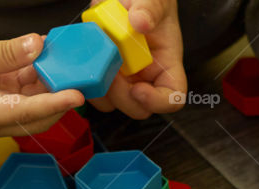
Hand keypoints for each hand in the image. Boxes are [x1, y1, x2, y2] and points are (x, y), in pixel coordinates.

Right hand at [0, 33, 84, 135]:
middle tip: (80, 76)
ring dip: (52, 85)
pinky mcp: (9, 103)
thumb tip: (37, 45)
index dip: (54, 104)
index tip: (77, 95)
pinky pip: (31, 93)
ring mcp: (5, 113)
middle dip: (60, 96)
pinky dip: (41, 77)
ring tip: (65, 63)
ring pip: (38, 104)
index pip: (26, 113)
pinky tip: (48, 59)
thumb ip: (6, 52)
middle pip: (39, 115)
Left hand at [89, 0, 187, 118]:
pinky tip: (86, 57)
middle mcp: (146, 78)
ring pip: (112, 102)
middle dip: (121, 95)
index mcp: (166, 67)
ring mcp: (124, 80)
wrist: (128, 0)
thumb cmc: (150, 3)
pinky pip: (93, 89)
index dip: (157, 102)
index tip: (138, 89)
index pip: (172, 98)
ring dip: (101, 87)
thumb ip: (150, 8)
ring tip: (98, 58)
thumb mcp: (155, 0)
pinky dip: (86, 79)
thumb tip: (140, 21)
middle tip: (111, 69)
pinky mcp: (104, 75)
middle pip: (138, 108)